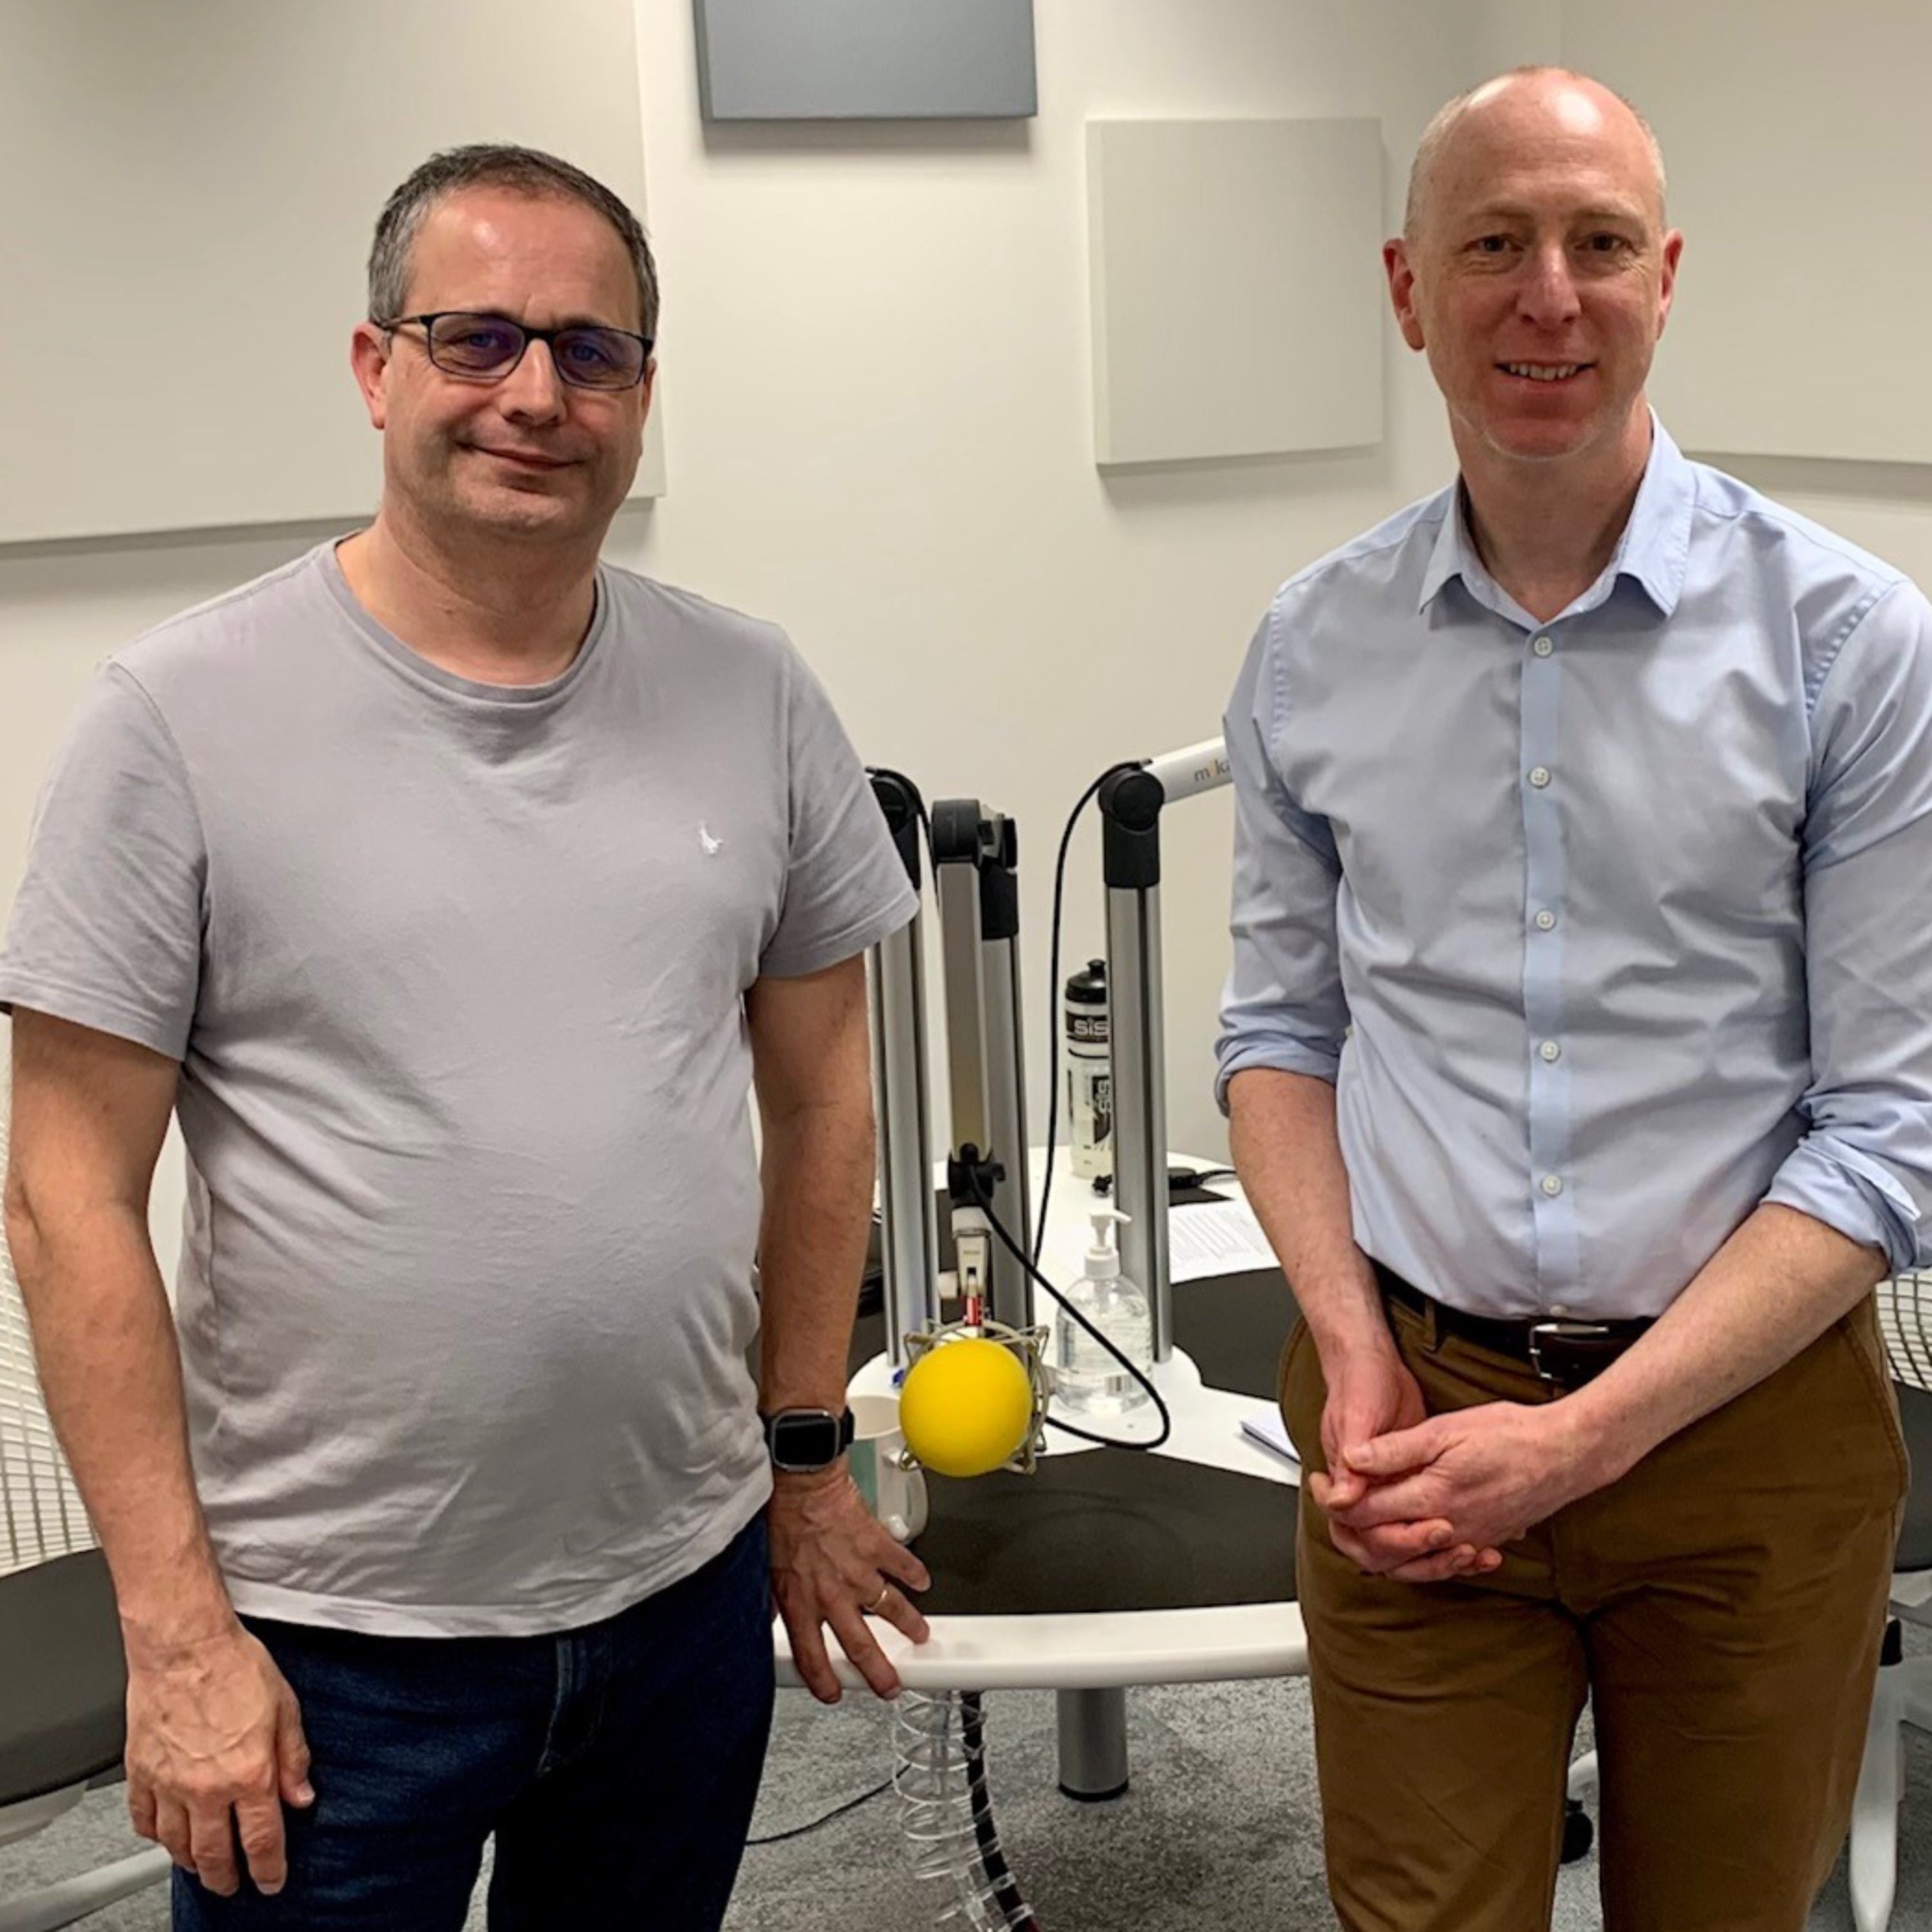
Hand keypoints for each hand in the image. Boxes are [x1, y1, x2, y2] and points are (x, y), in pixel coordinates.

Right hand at [123, 1622, 312, 1897]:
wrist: (184, 1645)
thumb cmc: (234, 1666)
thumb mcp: (285, 1707)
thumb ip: (294, 1758)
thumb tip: (302, 1796)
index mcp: (249, 1773)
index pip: (262, 1839)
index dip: (268, 1869)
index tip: (270, 1882)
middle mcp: (207, 1787)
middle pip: (214, 1854)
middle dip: (226, 1878)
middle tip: (232, 1886)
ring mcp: (169, 1784)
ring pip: (177, 1844)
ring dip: (191, 1861)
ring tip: (201, 1865)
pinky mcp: (140, 1773)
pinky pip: (143, 1820)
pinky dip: (155, 1835)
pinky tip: (164, 1835)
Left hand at [768, 1465, 930, 1702]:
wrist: (802, 1483)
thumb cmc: (782, 1518)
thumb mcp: (767, 1569)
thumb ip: (775, 1601)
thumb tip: (772, 1617)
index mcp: (801, 1603)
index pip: (811, 1656)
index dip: (823, 1681)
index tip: (833, 1692)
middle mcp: (832, 1594)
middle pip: (861, 1646)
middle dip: (878, 1673)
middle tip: (890, 1685)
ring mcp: (859, 1572)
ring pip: (891, 1608)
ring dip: (909, 1625)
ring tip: (920, 1634)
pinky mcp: (877, 1546)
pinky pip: (903, 1564)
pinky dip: (916, 1574)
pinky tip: (922, 1581)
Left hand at [1327, 1399, 1594, 1560]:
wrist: (1567, 1453)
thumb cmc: (1512, 1435)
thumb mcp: (1446, 1429)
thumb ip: (1396, 1449)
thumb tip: (1353, 1458)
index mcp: (1433, 1496)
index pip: (1367, 1513)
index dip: (1337, 1501)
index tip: (1322, 1485)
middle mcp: (1449, 1528)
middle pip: (1383, 1544)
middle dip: (1351, 1526)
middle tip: (1331, 1503)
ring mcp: (1470, 1539)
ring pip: (1412, 1561)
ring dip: (1382, 1546)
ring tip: (1361, 1523)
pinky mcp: (1486, 1540)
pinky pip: (1443, 1563)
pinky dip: (1420, 1557)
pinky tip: (1411, 1542)